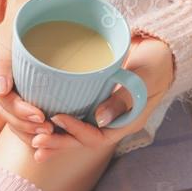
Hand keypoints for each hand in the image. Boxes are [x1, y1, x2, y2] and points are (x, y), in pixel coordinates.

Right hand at [0, 0, 53, 146]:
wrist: (25, 19)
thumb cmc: (18, 24)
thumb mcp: (8, 35)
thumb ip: (2, 61)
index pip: (1, 97)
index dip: (19, 110)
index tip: (40, 115)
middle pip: (5, 113)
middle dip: (26, 124)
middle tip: (49, 129)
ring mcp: (0, 96)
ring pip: (11, 121)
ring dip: (29, 132)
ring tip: (50, 135)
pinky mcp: (13, 100)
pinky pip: (18, 121)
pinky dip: (30, 132)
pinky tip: (46, 138)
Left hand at [29, 36, 174, 161]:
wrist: (159, 47)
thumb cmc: (156, 60)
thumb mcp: (145, 77)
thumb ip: (124, 97)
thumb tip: (100, 120)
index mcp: (125, 122)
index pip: (97, 137)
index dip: (77, 131)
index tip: (58, 118)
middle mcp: (110, 123)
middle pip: (81, 141)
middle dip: (59, 143)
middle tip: (36, 142)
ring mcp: (100, 114)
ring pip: (74, 133)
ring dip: (54, 138)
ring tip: (32, 142)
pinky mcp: (91, 102)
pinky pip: (72, 118)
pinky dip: (55, 123)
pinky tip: (36, 124)